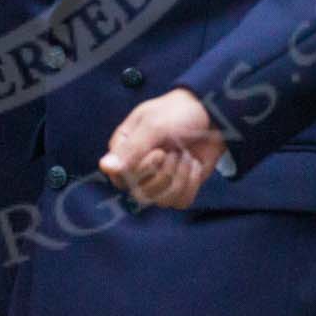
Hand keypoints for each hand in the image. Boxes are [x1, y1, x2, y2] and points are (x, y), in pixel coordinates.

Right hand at [100, 88, 226, 209]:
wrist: (211, 115)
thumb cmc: (178, 113)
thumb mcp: (154, 126)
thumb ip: (131, 149)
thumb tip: (104, 167)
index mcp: (124, 149)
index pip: (120, 177)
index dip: (141, 170)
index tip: (159, 152)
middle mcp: (137, 168)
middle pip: (142, 193)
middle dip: (166, 172)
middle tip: (175, 150)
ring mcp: (157, 181)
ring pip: (162, 200)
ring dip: (181, 175)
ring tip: (185, 155)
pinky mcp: (177, 188)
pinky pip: (180, 202)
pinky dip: (192, 182)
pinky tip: (193, 164)